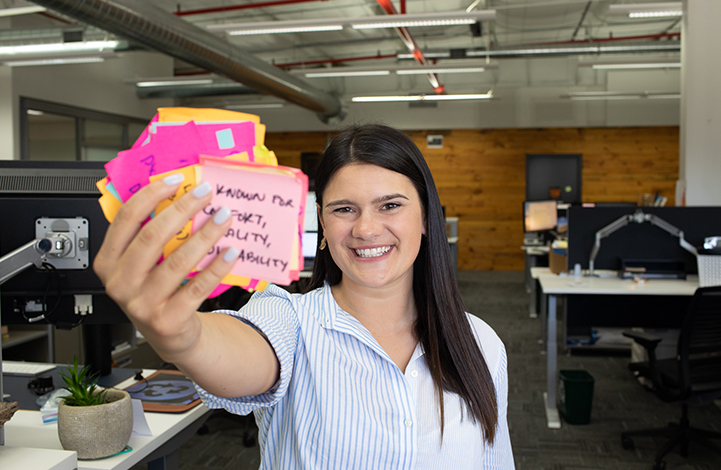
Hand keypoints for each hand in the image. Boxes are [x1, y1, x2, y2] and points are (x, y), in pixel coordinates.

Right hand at [94, 175, 233, 360]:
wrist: (169, 334)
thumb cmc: (156, 290)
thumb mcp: (142, 264)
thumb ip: (151, 235)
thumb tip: (181, 195)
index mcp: (108, 261)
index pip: (126, 218)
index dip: (152, 195)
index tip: (177, 181)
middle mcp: (120, 283)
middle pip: (153, 236)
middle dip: (182, 209)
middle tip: (205, 193)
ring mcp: (142, 303)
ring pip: (178, 261)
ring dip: (205, 235)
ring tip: (223, 217)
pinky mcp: (167, 320)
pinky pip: (197, 287)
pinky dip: (216, 267)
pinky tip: (230, 251)